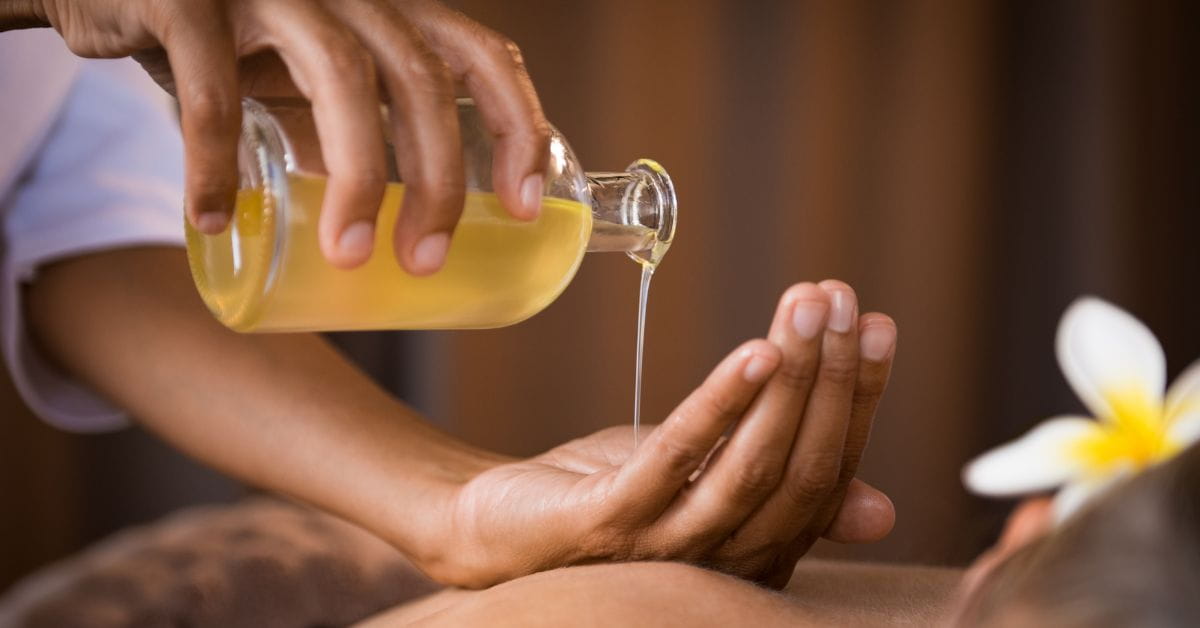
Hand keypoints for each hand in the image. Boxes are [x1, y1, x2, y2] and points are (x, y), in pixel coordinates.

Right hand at [33, 0, 548, 272]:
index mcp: (386, 9)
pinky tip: (214, 218)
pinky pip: (212, 88)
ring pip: (340, 77)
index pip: (481, 54)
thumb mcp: (302, 77)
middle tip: (425, 260)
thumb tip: (377, 213)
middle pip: (421, 79)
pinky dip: (214, 160)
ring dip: (355, 177)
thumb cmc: (226, 36)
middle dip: (438, 179)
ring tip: (351, 256)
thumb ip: (343, 128)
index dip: (519, 126)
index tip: (526, 207)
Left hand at [416, 281, 897, 587]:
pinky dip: (720, 404)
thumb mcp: (709, 486)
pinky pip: (675, 459)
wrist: (501, 527)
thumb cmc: (614, 498)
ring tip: (807, 308)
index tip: (877, 324)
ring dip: (790, 380)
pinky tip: (753, 351)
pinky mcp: (610, 523)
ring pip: (751, 466)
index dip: (858, 400)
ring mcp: (666, 547)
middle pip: (802, 471)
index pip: (829, 475)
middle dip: (832, 378)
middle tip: (842, 299)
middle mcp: (724, 562)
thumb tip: (882, 510)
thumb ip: (781, 487)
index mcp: (759, 551)